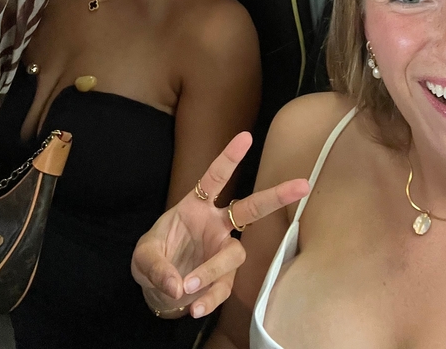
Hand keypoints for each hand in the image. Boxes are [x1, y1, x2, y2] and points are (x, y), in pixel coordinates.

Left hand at [131, 131, 308, 318]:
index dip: (229, 158)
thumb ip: (156, 267)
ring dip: (212, 271)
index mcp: (196, 206)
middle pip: (249, 209)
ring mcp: (222, 252)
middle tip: (302, 185)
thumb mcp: (143, 257)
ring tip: (187, 288)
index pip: (215, 178)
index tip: (245, 137)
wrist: (158, 288)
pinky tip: (194, 308)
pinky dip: (209, 299)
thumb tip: (178, 285)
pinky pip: (223, 288)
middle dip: (275, 197)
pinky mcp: (223, 280)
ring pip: (233, 256)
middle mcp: (215, 225)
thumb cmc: (154, 258)